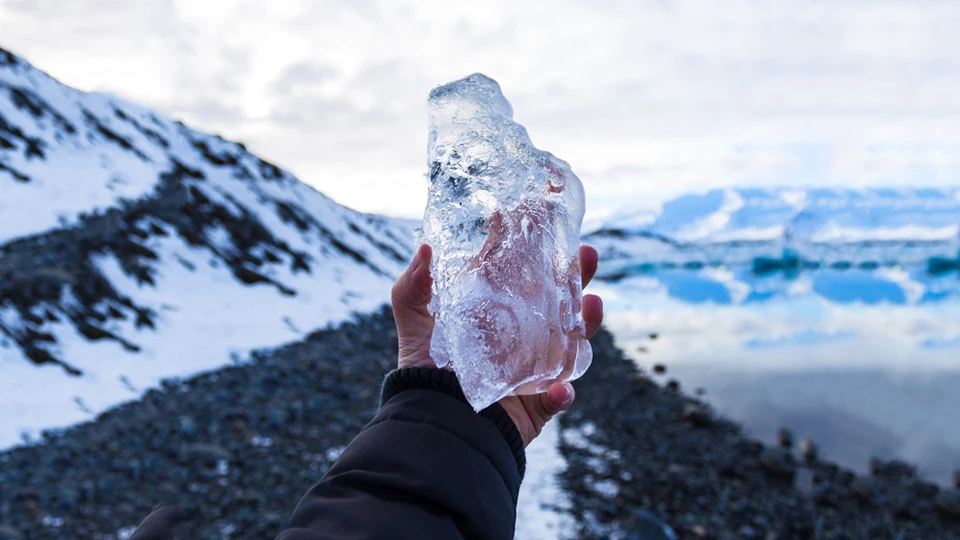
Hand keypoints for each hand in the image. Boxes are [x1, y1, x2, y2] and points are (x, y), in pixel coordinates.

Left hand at [391, 244, 603, 446]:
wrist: (431, 423)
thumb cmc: (424, 371)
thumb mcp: (413, 323)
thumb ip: (412, 288)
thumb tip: (425, 248)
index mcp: (500, 310)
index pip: (526, 274)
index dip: (541, 249)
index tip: (548, 220)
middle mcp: (524, 334)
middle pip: (561, 300)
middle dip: (578, 277)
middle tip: (586, 254)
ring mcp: (536, 367)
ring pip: (573, 343)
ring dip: (587, 324)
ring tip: (592, 305)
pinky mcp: (538, 403)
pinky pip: (558, 397)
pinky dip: (562, 393)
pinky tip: (560, 388)